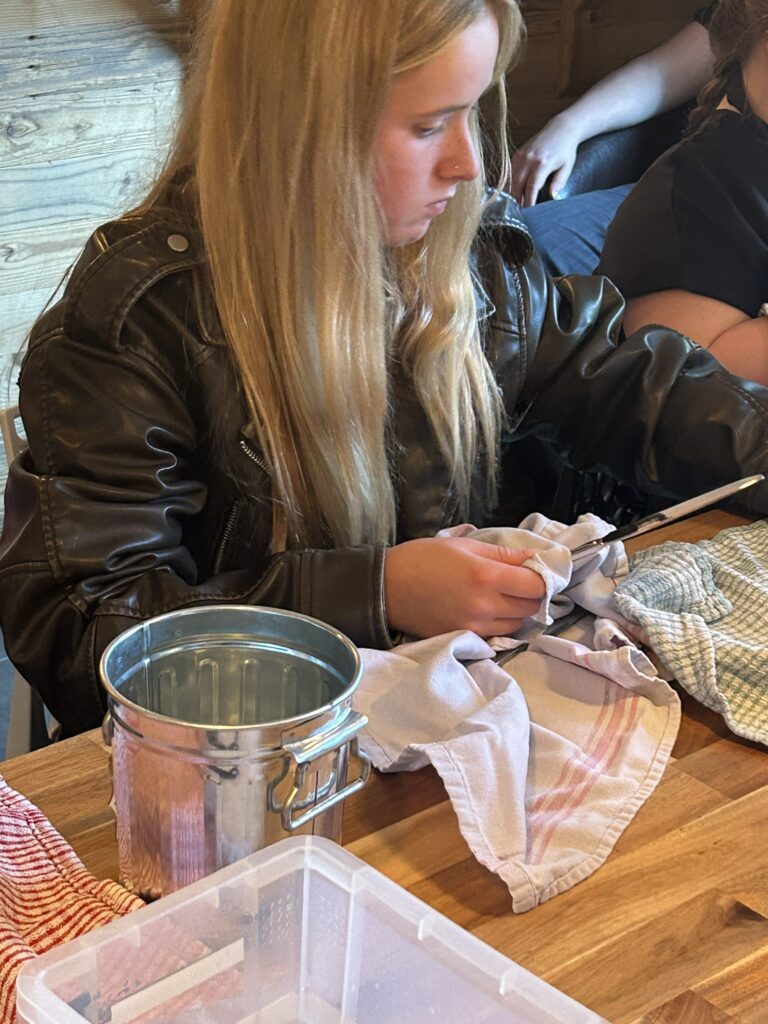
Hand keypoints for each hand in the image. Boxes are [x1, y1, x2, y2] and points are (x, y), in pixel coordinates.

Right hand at [384, 536, 545, 638]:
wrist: (387, 588)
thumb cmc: (423, 559)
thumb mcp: (464, 545)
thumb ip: (503, 553)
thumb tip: (534, 559)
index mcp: (486, 576)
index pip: (536, 585)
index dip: (543, 577)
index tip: (538, 570)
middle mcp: (485, 605)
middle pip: (531, 607)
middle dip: (533, 593)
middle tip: (522, 581)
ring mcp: (475, 626)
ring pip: (518, 624)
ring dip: (519, 610)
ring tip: (506, 595)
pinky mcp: (465, 637)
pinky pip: (497, 633)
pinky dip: (502, 622)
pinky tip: (491, 609)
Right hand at [511, 115, 581, 206]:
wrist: (561, 128)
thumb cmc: (566, 149)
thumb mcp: (566, 167)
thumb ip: (558, 183)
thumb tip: (552, 198)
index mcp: (542, 163)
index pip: (531, 188)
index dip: (528, 202)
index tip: (528, 214)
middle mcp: (529, 159)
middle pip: (517, 186)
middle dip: (518, 201)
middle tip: (521, 213)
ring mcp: (521, 156)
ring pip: (511, 181)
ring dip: (513, 193)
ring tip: (517, 204)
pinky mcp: (516, 154)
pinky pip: (510, 173)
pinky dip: (511, 184)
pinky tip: (515, 192)